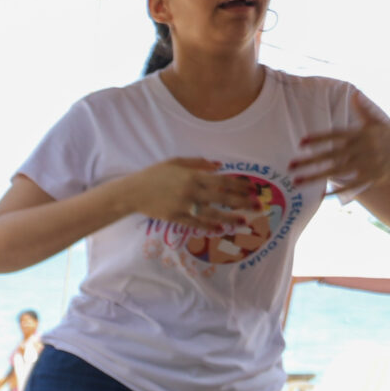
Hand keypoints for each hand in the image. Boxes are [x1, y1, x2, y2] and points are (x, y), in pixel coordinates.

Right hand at [122, 157, 265, 230]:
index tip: (252, 189)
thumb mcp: (175, 162)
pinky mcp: (175, 217)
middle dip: (242, 202)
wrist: (132, 192)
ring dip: (230, 217)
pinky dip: (209, 226)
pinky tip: (220, 228)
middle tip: (257, 206)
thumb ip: (198, 163)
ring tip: (244, 221)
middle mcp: (191, 191)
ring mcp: (183, 205)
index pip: (222, 181)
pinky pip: (196, 223)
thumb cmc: (154, 175)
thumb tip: (219, 166)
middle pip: (222, 197)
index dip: (239, 185)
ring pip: (212, 213)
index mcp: (192, 175)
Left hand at [290, 95, 389, 195]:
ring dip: (315, 177)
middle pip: (331, 155)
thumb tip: (354, 94)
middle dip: (309, 161)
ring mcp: (368, 164)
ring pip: (336, 171)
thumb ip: (363, 111)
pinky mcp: (372, 177)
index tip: (301, 142)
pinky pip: (349, 185)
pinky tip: (319, 196)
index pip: (336, 135)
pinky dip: (335, 191)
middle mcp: (364, 148)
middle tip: (289, 165)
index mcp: (363, 134)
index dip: (319, 138)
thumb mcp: (379, 123)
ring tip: (296, 181)